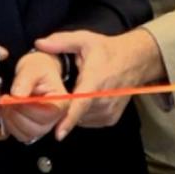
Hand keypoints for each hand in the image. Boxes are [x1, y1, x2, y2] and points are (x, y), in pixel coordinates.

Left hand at [0, 51, 66, 143]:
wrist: (36, 72)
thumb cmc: (38, 69)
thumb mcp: (31, 68)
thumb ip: (25, 80)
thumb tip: (17, 96)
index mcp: (61, 101)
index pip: (47, 114)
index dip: (26, 108)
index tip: (11, 98)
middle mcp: (58, 117)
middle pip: (37, 128)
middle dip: (16, 114)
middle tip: (4, 99)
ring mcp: (46, 125)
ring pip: (27, 135)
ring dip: (11, 121)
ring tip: (5, 104)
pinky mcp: (35, 129)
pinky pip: (21, 135)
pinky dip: (10, 126)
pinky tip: (7, 112)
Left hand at [35, 28, 161, 140]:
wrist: (135, 60)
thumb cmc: (108, 51)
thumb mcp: (84, 40)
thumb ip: (60, 42)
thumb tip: (39, 44)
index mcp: (95, 80)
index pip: (81, 104)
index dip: (68, 120)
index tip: (58, 134)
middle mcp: (104, 99)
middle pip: (76, 113)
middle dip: (63, 107)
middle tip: (60, 92)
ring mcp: (109, 111)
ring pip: (81, 119)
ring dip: (74, 110)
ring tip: (77, 91)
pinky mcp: (111, 118)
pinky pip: (88, 121)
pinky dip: (83, 114)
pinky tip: (86, 99)